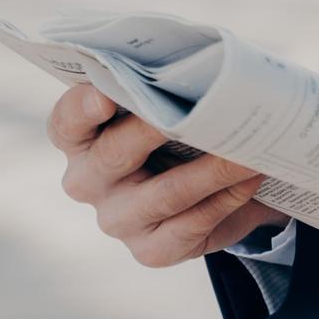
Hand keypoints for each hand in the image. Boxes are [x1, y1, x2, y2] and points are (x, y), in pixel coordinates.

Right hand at [47, 82, 286, 266]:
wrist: (206, 188)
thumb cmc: (178, 129)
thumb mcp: (165, 105)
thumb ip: (164, 85)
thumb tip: (204, 68)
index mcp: (79, 138)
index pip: (67, 122)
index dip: (81, 108)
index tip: (106, 96)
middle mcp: (87, 182)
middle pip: (114, 154)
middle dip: (157, 130)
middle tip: (199, 109)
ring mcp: (117, 220)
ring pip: (165, 193)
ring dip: (213, 169)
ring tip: (249, 148)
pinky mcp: (150, 251)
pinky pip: (192, 224)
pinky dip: (227, 197)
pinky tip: (251, 176)